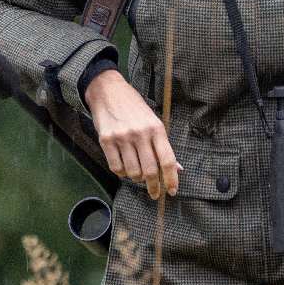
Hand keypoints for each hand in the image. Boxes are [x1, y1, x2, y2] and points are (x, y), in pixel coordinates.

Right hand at [85, 69, 182, 199]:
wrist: (108, 91)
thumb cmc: (134, 107)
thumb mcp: (154, 122)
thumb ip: (163, 146)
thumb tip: (177, 169)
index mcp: (156, 128)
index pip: (167, 160)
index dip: (171, 179)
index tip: (172, 191)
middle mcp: (140, 133)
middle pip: (150, 170)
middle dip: (154, 187)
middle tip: (154, 193)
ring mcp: (122, 137)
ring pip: (132, 172)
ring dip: (136, 179)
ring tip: (137, 173)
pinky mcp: (106, 140)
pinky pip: (116, 168)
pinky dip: (122, 173)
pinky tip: (124, 167)